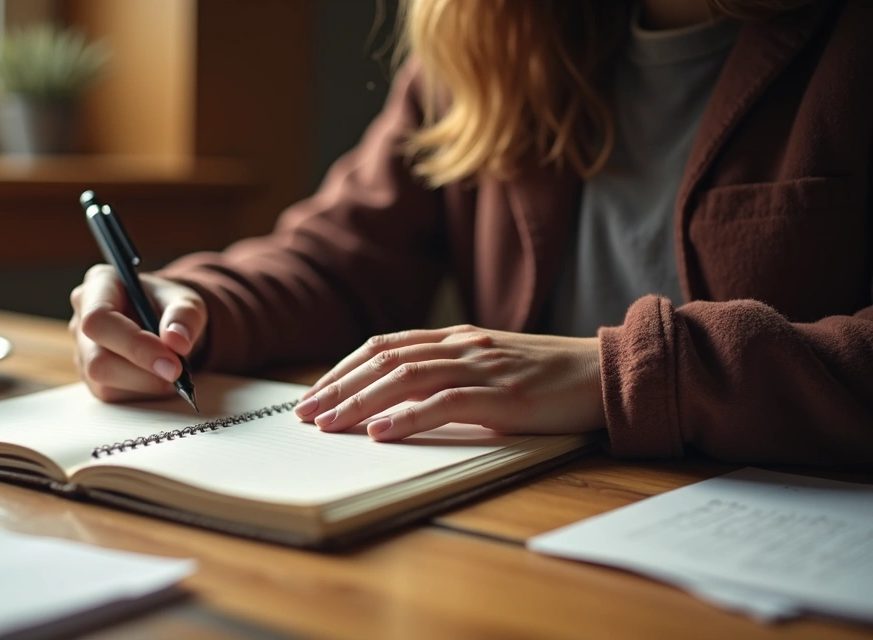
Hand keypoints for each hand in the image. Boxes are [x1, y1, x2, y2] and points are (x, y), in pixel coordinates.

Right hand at [69, 265, 206, 401]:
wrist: (167, 327)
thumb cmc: (170, 308)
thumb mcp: (187, 301)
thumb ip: (185, 316)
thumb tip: (176, 341)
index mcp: (100, 285)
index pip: (99, 318)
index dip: (133, 344)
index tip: (171, 360)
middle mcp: (81, 316)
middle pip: (97, 358)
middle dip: (142, 371)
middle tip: (178, 373)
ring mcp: (81, 348)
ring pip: (102, 381)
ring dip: (144, 384)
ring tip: (172, 373)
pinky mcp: (89, 376)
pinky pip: (110, 394)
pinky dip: (141, 392)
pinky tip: (157, 378)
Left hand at [293, 326, 603, 440]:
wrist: (609, 373)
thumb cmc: (549, 379)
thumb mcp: (491, 368)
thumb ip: (450, 376)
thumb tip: (397, 404)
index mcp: (457, 337)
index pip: (385, 346)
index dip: (344, 368)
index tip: (315, 394)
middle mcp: (463, 345)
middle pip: (384, 359)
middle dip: (338, 386)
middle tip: (305, 413)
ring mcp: (483, 366)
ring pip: (405, 377)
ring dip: (360, 402)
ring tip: (329, 424)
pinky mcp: (504, 396)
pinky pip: (446, 402)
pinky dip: (407, 417)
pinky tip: (380, 432)